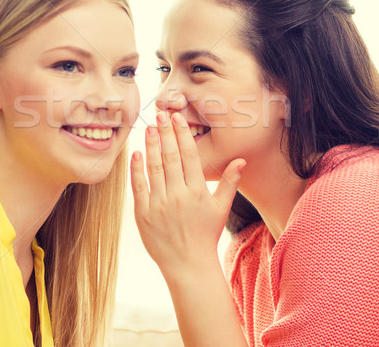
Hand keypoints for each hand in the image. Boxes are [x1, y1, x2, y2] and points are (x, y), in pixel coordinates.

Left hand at [130, 111, 245, 277]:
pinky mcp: (143, 214)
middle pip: (170, 157)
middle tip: (161, 113)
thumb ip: (229, 182)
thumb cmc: (205, 234)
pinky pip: (138, 186)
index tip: (177, 118)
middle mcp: (178, 195)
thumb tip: (241, 160)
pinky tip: (136, 153)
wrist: (188, 265)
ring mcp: (159, 204)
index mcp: (197, 191)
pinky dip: (136, 169)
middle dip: (165, 133)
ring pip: (154, 168)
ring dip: (151, 145)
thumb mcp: (221, 208)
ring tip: (149, 127)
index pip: (189, 156)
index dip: (182, 134)